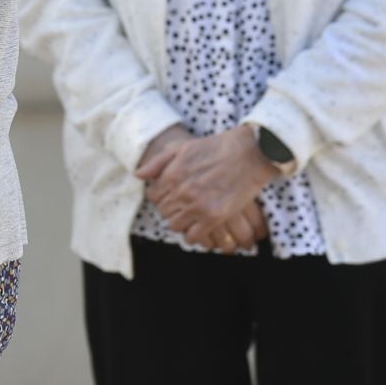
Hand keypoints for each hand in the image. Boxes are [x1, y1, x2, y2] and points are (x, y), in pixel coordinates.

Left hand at [138, 125, 280, 250]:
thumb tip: (138, 175)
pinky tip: (196, 231)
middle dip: (169, 210)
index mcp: (171, 175)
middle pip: (164, 211)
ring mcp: (197, 206)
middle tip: (179, 209)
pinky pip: (194, 235)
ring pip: (176, 225)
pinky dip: (192, 236)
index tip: (168, 197)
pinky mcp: (214, 217)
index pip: (154, 196)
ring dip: (179, 223)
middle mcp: (181, 192)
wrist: (248, 154)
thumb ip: (157, 163)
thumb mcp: (181, 148)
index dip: (159, 197)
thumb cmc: (215, 148)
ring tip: (187, 219)